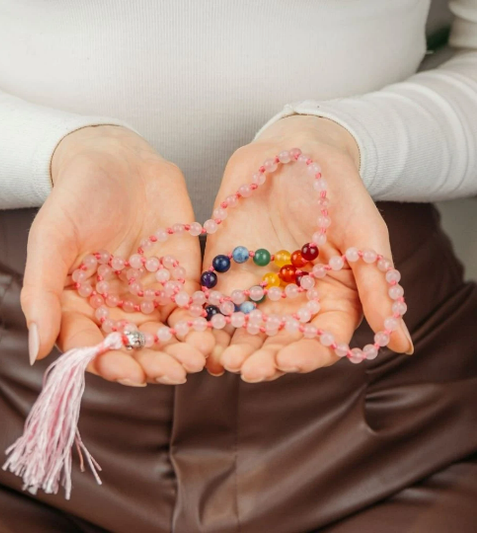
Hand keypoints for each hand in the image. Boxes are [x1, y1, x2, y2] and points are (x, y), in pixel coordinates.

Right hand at [21, 125, 213, 385]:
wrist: (119, 161)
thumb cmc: (76, 197)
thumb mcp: (51, 239)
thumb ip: (41, 292)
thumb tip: (35, 349)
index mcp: (78, 306)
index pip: (91, 347)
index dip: (110, 362)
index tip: (129, 371)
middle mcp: (114, 310)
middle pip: (133, 349)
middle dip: (153, 363)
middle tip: (173, 372)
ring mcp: (149, 298)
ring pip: (164, 338)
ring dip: (180, 352)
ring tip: (196, 360)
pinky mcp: (180, 282)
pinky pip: (191, 312)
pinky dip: (201, 327)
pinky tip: (211, 338)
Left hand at [204, 115, 412, 381]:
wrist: (294, 153)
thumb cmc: (338, 191)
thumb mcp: (364, 234)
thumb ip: (378, 286)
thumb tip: (404, 344)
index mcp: (331, 301)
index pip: (320, 342)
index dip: (305, 356)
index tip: (286, 360)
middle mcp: (293, 304)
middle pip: (277, 344)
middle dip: (261, 360)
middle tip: (243, 368)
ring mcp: (256, 292)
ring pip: (243, 332)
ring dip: (230, 348)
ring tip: (218, 359)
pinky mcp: (224, 275)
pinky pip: (213, 305)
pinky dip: (204, 322)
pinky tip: (194, 335)